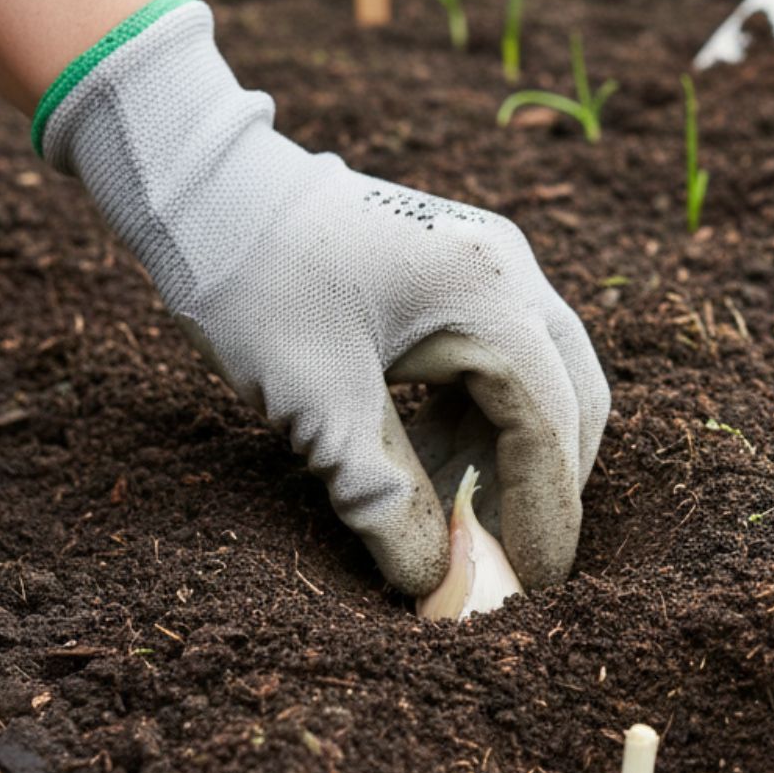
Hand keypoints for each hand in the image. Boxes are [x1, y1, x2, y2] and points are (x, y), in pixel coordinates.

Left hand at [40, 0, 608, 593]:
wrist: (203, 188)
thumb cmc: (254, 284)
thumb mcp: (318, 404)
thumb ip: (383, 496)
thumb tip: (433, 583)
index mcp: (490, 295)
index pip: (550, 421)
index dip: (547, 511)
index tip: (534, 584)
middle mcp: (510, 271)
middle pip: (570, 398)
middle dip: (548, 484)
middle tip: (513, 562)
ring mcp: (490, 265)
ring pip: (540, 380)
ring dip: (512, 456)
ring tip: (459, 525)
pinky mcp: (461, 273)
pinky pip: (499, 360)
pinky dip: (480, 421)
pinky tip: (433, 467)